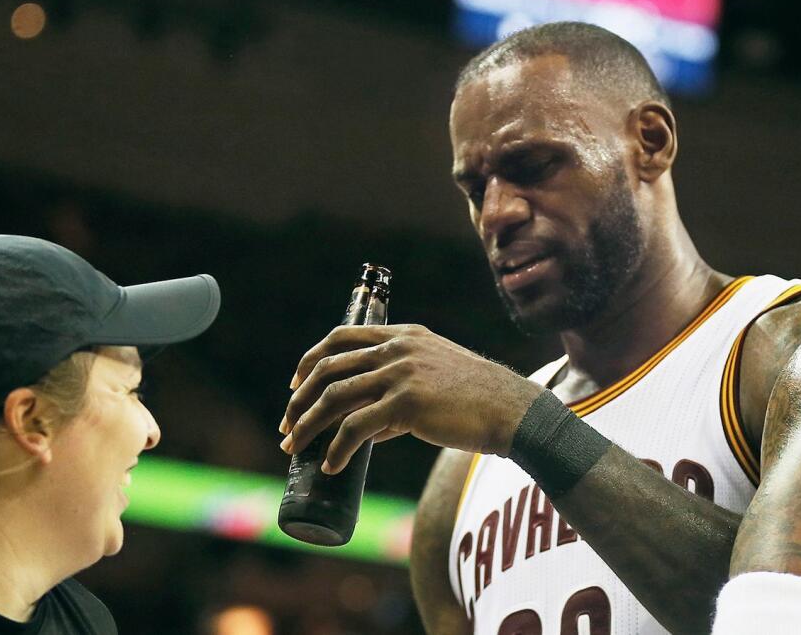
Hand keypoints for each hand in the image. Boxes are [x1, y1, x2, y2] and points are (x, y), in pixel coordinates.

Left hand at [279, 324, 543, 473]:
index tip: (295, 385)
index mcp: (404, 335)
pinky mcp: (406, 403)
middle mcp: (398, 349)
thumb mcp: (435, 378)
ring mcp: (401, 374)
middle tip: (287, 425)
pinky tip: (331, 465)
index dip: (311, 360)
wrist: (513, 410)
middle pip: (329, 367)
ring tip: (294, 448)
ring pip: (335, 397)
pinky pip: (356, 428)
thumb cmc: (478, 401)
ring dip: (307, 425)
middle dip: (300, 399)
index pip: (342, 336)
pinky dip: (337, 449)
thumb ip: (399, 393)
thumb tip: (368, 428)